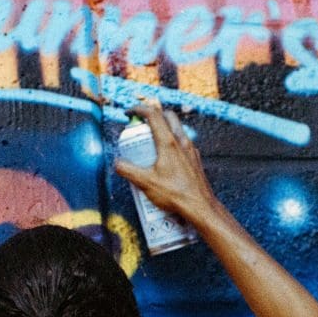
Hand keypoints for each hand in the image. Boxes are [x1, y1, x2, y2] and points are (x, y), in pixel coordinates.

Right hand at [114, 104, 217, 221]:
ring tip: (151, 144)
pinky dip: (172, 143)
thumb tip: (117, 163)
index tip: (130, 113)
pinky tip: (166, 159)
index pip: (153, 115)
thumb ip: (127, 170)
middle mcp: (182, 141)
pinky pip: (183, 143)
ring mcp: (191, 150)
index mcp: (168, 142)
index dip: (139, 109)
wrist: (200, 207)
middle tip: (142, 127)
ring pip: (177, 129)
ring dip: (164, 129)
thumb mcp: (145, 183)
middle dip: (153, 115)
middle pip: (168, 116)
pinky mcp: (195, 159)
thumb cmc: (175, 194)